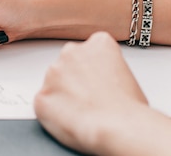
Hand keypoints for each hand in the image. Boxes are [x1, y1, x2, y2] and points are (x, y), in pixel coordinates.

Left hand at [34, 32, 147, 153]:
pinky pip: (44, 105)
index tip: (99, 82)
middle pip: (69, 62)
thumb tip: (102, 81)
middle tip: (90, 99)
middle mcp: (71, 51)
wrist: (118, 128)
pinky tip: (70, 121)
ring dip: (63, 95)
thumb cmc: (129, 109)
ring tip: (83, 113)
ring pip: (54, 82)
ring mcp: (53, 73)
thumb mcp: (128, 74)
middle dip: (75, 79)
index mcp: (97, 43)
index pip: (91, 50)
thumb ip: (108, 67)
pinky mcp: (41, 96)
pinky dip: (53, 114)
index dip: (95, 69)